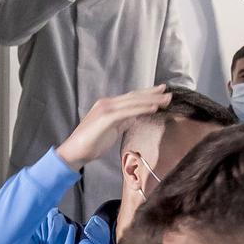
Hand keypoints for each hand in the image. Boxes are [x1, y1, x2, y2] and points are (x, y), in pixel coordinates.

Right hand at [57, 85, 172, 167]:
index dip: (148, 94)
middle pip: (135, 96)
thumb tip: (135, 118)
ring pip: (133, 102)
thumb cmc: (91, 143)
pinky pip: (128, 112)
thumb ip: (122, 121)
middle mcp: (107, 103)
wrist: (74, 151)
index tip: (161, 92)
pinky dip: (141, 109)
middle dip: (153, 94)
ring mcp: (106, 109)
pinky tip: (153, 108)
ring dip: (151, 100)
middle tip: (169, 93)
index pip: (132, 97)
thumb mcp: (112, 129)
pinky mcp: (106, 118)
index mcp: (108, 105)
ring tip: (166, 100)